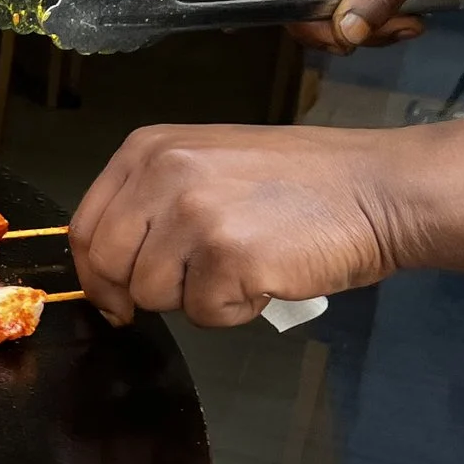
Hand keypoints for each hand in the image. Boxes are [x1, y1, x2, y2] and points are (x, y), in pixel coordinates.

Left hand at [72, 125, 407, 326]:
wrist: (378, 188)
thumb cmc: (299, 182)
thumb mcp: (208, 164)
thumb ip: (154, 201)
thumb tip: (110, 265)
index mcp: (148, 149)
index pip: (85, 226)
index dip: (94, 273)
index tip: (114, 298)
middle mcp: (162, 174)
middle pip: (108, 266)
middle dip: (140, 293)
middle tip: (190, 290)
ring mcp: (193, 214)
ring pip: (155, 295)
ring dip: (198, 298)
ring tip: (245, 265)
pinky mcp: (229, 256)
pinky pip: (206, 314)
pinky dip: (237, 310)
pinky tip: (268, 276)